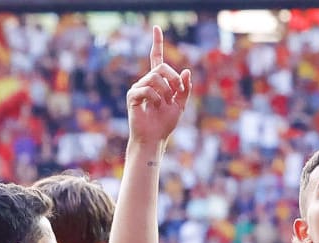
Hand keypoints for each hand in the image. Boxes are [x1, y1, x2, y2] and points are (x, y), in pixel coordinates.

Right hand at [126, 26, 192, 149]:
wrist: (154, 139)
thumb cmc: (165, 123)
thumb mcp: (180, 105)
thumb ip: (185, 88)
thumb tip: (186, 71)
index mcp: (158, 81)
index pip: (156, 58)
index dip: (157, 42)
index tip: (157, 27)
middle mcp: (147, 81)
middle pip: (161, 67)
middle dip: (173, 78)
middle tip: (176, 93)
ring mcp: (138, 87)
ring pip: (155, 77)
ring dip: (165, 91)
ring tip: (163, 104)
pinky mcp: (132, 96)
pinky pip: (146, 89)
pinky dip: (155, 99)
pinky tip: (154, 107)